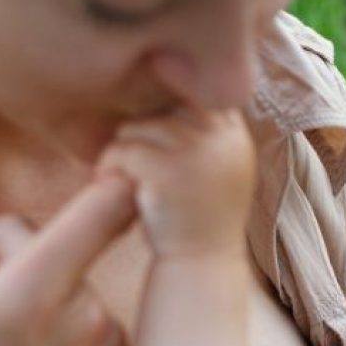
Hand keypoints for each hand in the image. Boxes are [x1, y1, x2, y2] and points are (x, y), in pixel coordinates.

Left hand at [96, 107, 255, 256]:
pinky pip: (122, 151)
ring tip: (131, 182)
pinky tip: (119, 190)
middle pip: (162, 108)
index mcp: (235, 137)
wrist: (200, 266)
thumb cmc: (199, 218)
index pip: (196, 98)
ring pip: (137, 128)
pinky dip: (111, 169)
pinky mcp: (167, 172)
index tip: (158, 143)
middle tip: (139, 168)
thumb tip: (167, 80)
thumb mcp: (213, 168)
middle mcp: (221, 140)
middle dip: (143, 135)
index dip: (170, 113)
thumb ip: (201, 131)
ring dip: (124, 153)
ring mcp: (197, 154)